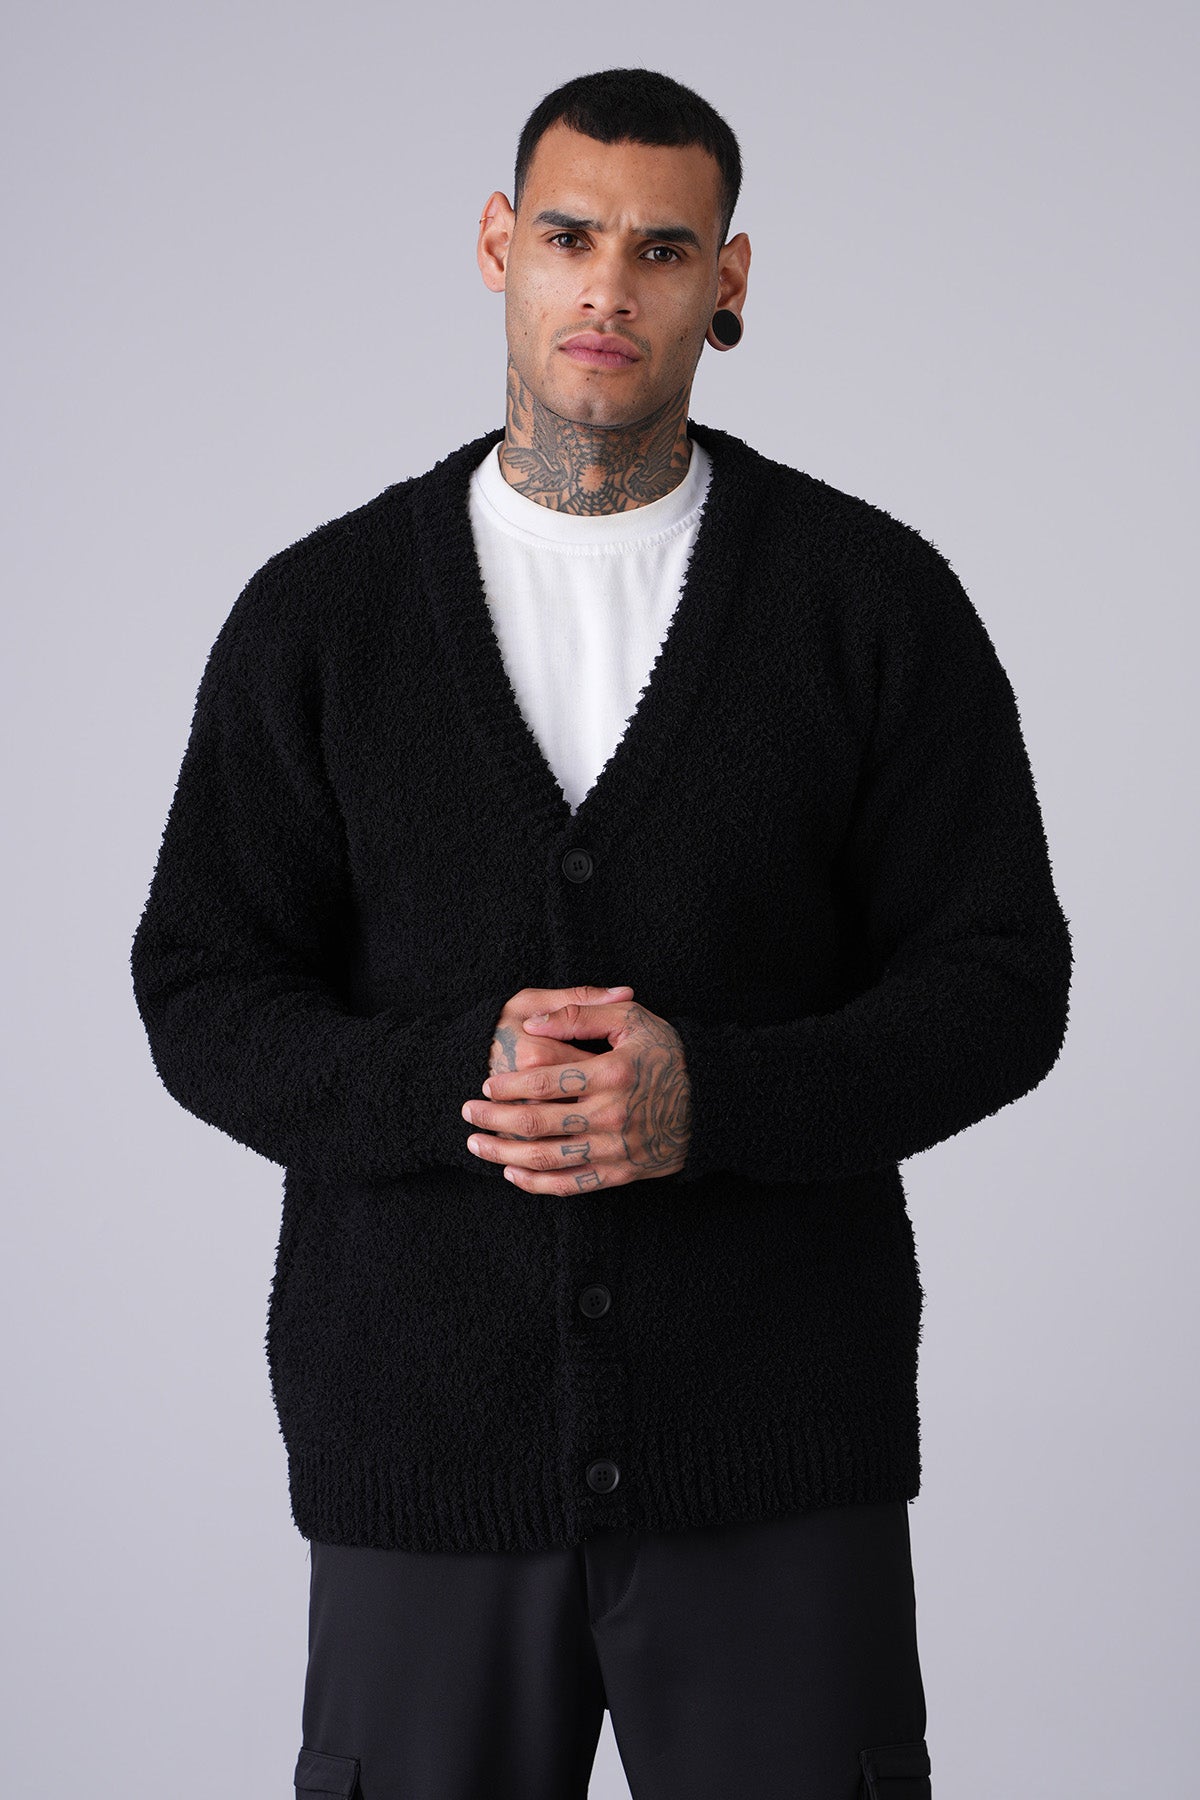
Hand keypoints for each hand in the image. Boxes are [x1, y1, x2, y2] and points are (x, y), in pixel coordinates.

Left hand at [462, 996, 691, 1193]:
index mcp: (612, 1073)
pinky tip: (513, 1175)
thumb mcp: (632, 1020)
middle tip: (467, 1112)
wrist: (713, 1101)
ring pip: (547, 1158)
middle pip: (537, 1122)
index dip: (508, 1084)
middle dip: (493, 1118)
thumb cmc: (668, 1054)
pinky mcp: (621, 1173)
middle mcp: (612, 1114)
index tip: (485, 1083)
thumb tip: (530, 1025)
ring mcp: (616, 1148)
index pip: (544, 1081)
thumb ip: (581, 1015)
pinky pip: (571, 1185)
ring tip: (477, 1145)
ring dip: (504, 1154)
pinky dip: (537, 1184)